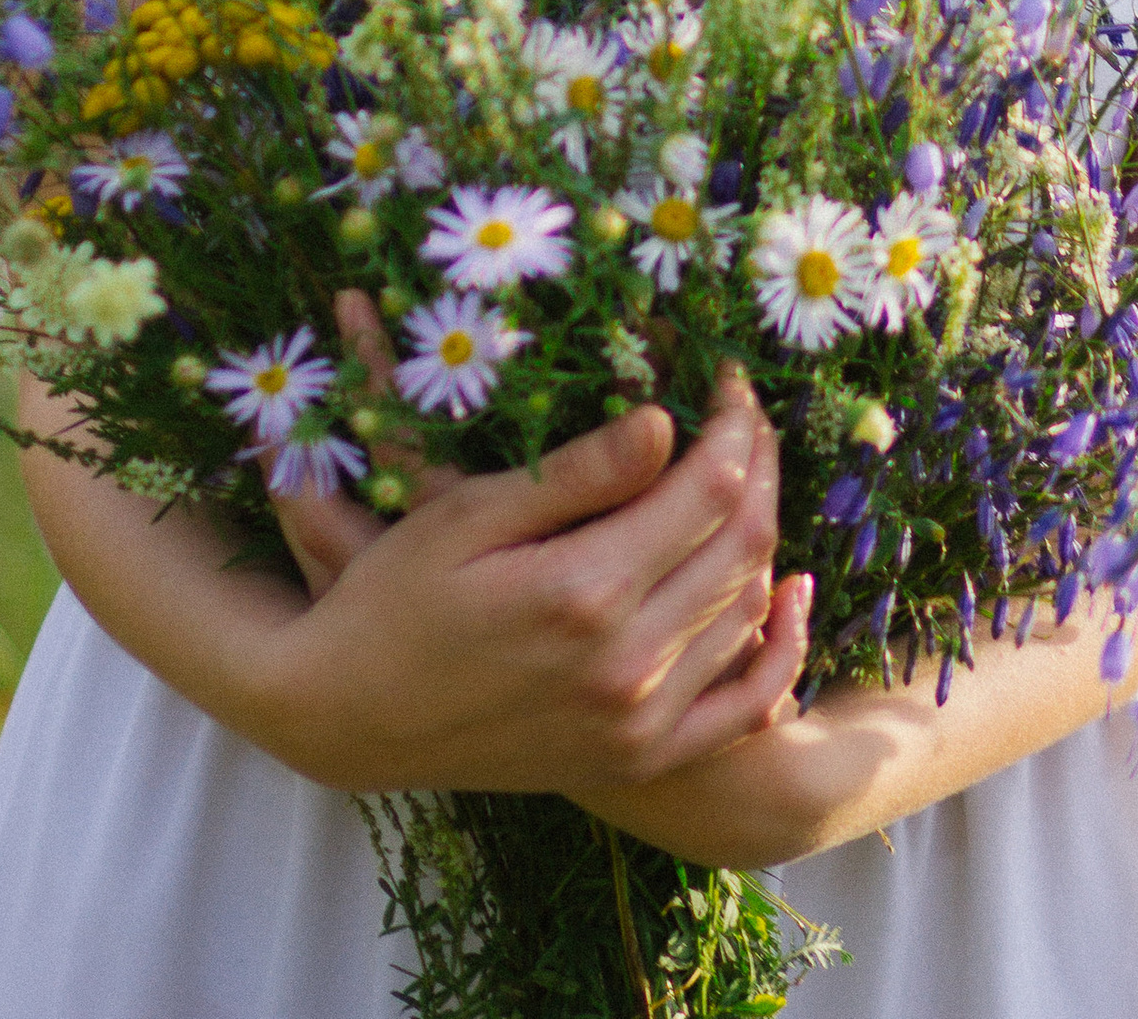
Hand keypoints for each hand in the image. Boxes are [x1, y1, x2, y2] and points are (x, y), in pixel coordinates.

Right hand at [248, 293, 812, 796]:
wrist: (350, 716)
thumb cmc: (393, 597)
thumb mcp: (466, 515)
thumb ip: (573, 475)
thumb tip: (664, 422)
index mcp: (583, 593)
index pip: (707, 493)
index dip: (734, 427)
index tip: (728, 378)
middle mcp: (628, 667)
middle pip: (743, 548)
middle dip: (761, 468)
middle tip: (748, 415)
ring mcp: (640, 725)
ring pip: (750, 615)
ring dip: (766, 539)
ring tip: (750, 478)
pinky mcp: (639, 759)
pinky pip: (744, 708)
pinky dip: (779, 652)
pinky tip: (787, 600)